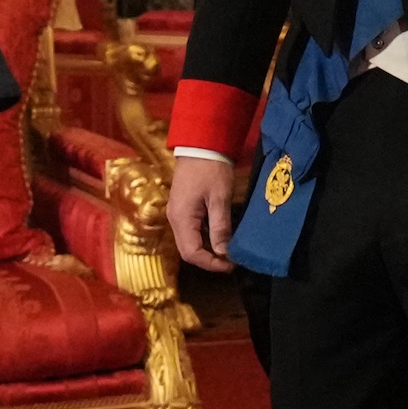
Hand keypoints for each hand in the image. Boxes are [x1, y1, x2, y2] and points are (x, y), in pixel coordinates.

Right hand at [165, 149, 238, 270]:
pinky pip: (191, 232)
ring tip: (228, 251)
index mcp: (181, 218)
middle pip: (188, 251)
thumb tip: (224, 253)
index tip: (231, 264)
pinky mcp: (182, 208)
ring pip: (189, 242)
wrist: (200, 144)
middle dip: (210, 260)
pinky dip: (205, 239)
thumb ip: (220, 227)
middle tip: (232, 260)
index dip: (211, 264)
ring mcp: (177, 214)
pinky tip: (220, 237)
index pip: (191, 253)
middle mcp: (175, 219)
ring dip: (208, 250)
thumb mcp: (219, 198)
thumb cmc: (211, 168)